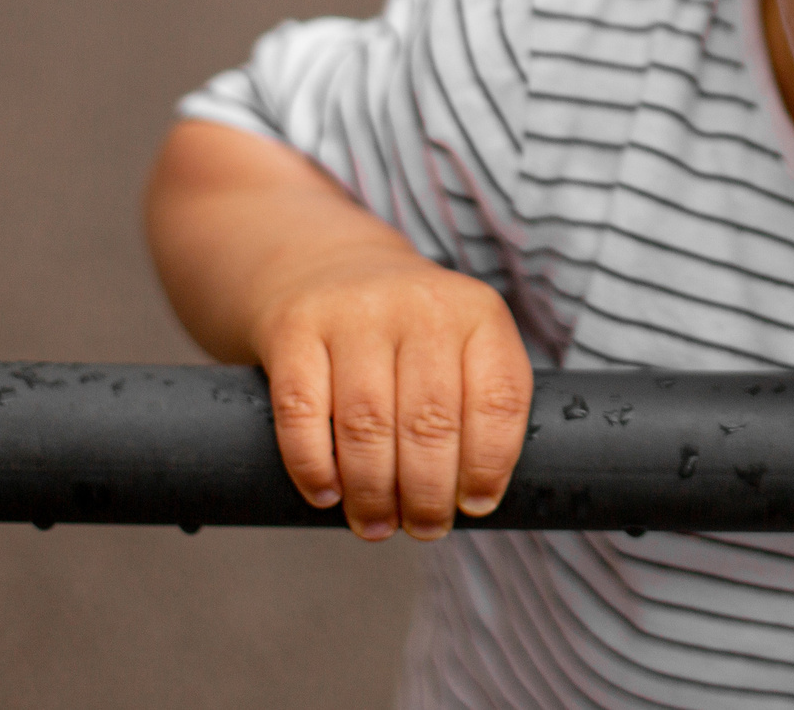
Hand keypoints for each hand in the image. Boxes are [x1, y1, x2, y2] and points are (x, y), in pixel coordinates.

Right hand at [250, 244, 532, 541]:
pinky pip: (303, 413)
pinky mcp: (294, 328)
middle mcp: (421, 305)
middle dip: (428, 495)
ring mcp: (354, 312)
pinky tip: (326, 494)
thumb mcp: (462, 341)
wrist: (327, 265)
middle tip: (423, 529)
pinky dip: (314, 466)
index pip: (499, 400)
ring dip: (373, 492)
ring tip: (376, 525)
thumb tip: (475, 501)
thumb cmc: (407, 332)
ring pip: (368, 424)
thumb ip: (479, 402)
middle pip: (430, 423)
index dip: (489, 465)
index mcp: (477, 312)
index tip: (475, 505)